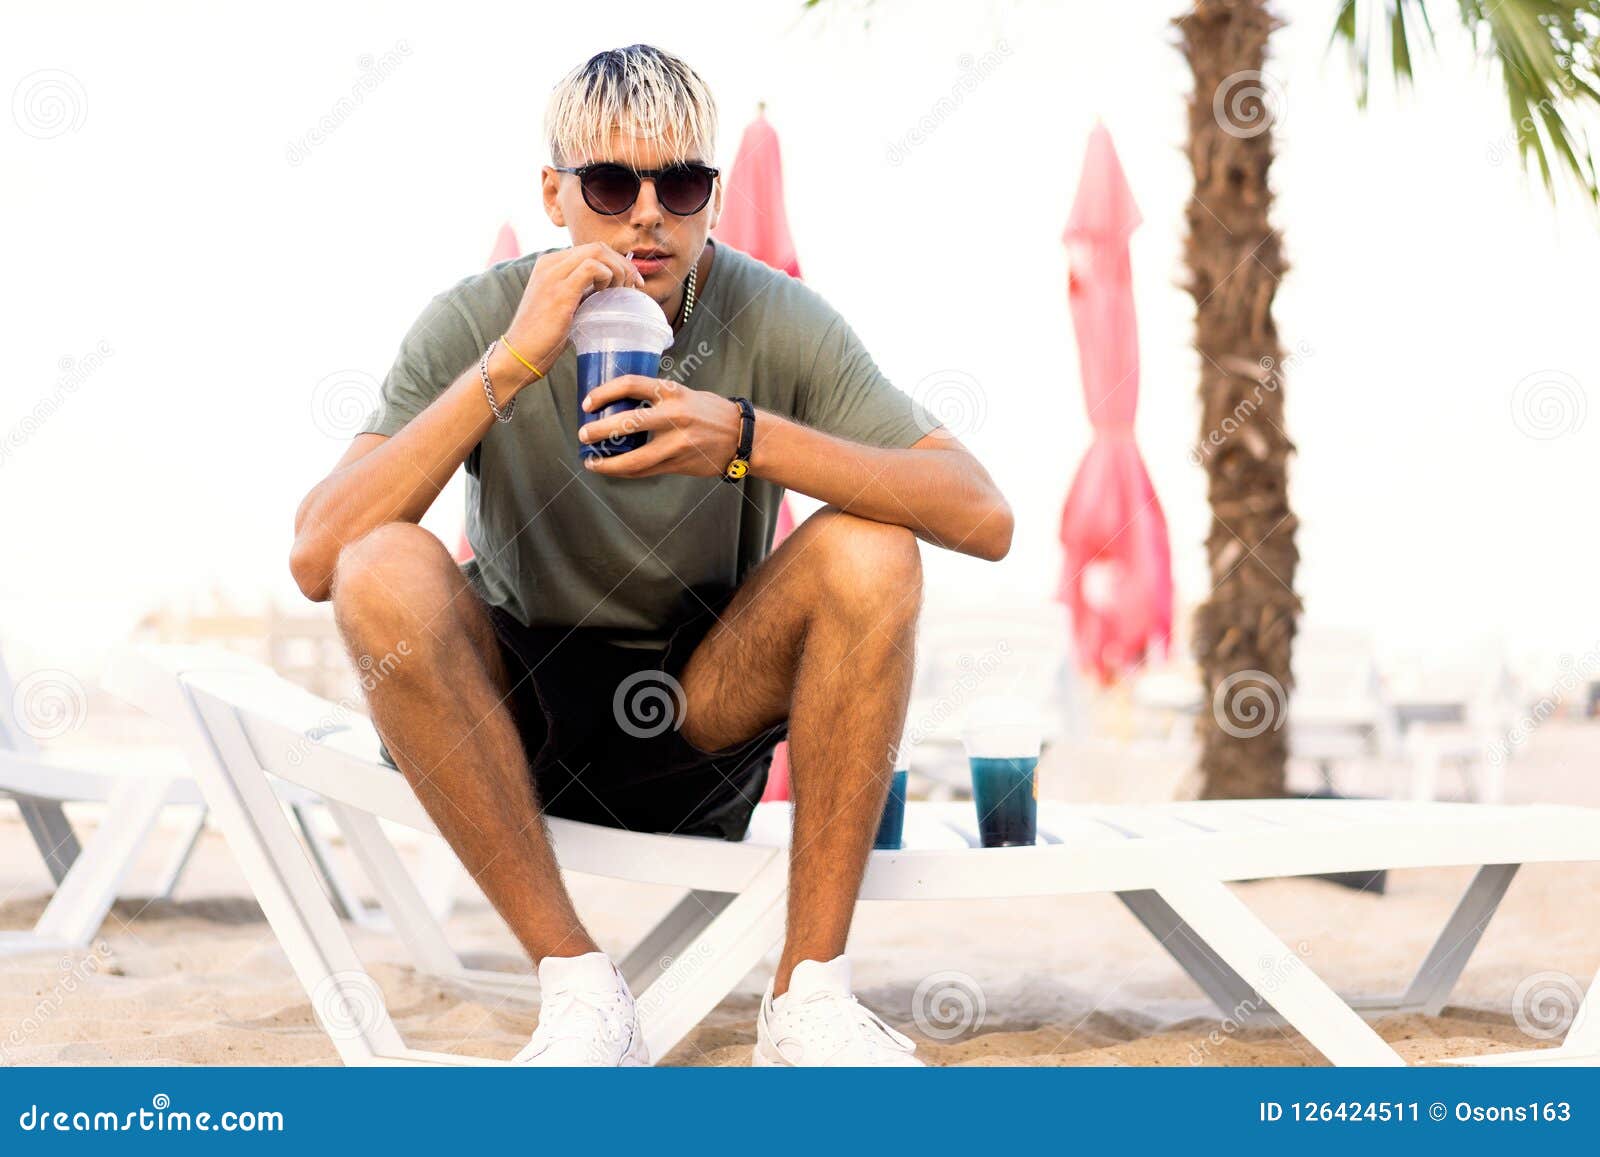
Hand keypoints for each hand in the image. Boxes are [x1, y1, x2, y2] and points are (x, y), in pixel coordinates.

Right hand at [497, 243, 644, 398]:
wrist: (520, 355)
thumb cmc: (544, 337)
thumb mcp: (565, 307)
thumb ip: (582, 294)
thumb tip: (612, 293)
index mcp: (550, 264)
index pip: (591, 249)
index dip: (617, 262)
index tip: (631, 283)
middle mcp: (550, 263)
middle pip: (598, 247)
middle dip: (623, 264)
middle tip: (634, 287)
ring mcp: (553, 274)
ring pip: (598, 252)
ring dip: (618, 270)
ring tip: (621, 293)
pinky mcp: (559, 290)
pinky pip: (592, 268)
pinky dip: (608, 278)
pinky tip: (607, 295)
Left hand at [579, 376, 742, 477]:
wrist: (741, 436)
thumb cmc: (709, 411)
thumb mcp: (684, 393)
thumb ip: (657, 397)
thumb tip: (621, 403)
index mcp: (672, 392)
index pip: (630, 385)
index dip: (603, 393)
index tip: (587, 403)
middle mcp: (674, 415)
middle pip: (626, 423)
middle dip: (597, 431)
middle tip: (583, 434)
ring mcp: (676, 443)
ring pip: (633, 459)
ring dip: (607, 463)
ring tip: (591, 462)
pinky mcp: (678, 463)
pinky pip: (645, 471)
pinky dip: (625, 472)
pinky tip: (613, 470)